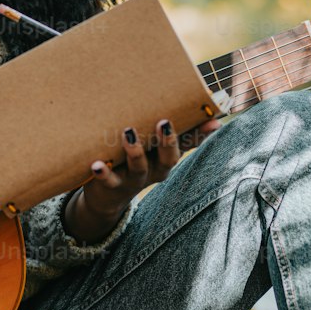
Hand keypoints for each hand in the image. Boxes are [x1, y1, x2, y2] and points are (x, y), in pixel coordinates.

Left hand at [72, 118, 222, 234]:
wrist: (107, 196)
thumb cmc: (133, 162)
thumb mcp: (153, 148)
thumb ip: (170, 131)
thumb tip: (207, 113)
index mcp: (165, 159)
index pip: (186, 145)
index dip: (200, 135)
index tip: (213, 122)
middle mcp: (154, 171)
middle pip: (167, 160)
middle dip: (168, 142)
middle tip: (164, 122)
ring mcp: (133, 180)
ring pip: (139, 168)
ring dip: (135, 151)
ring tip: (128, 132)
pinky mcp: (112, 187)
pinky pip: (108, 181)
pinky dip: (103, 173)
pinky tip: (97, 165)